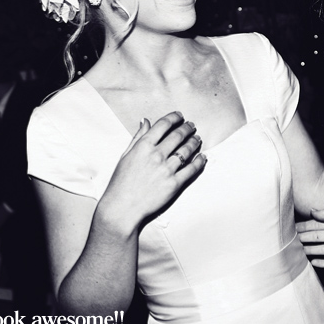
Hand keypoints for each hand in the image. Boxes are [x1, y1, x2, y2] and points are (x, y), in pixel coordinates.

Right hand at [97, 112, 205, 232]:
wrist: (122, 208)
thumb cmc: (120, 183)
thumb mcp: (125, 156)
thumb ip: (137, 138)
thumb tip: (145, 121)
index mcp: (143, 146)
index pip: (163, 125)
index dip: (174, 118)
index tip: (179, 116)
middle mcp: (156, 155)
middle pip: (178, 135)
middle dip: (187, 128)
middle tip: (191, 126)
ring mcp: (166, 170)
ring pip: (187, 150)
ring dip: (195, 142)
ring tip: (197, 139)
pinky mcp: (174, 184)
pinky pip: (192, 169)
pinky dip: (200, 161)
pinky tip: (203, 157)